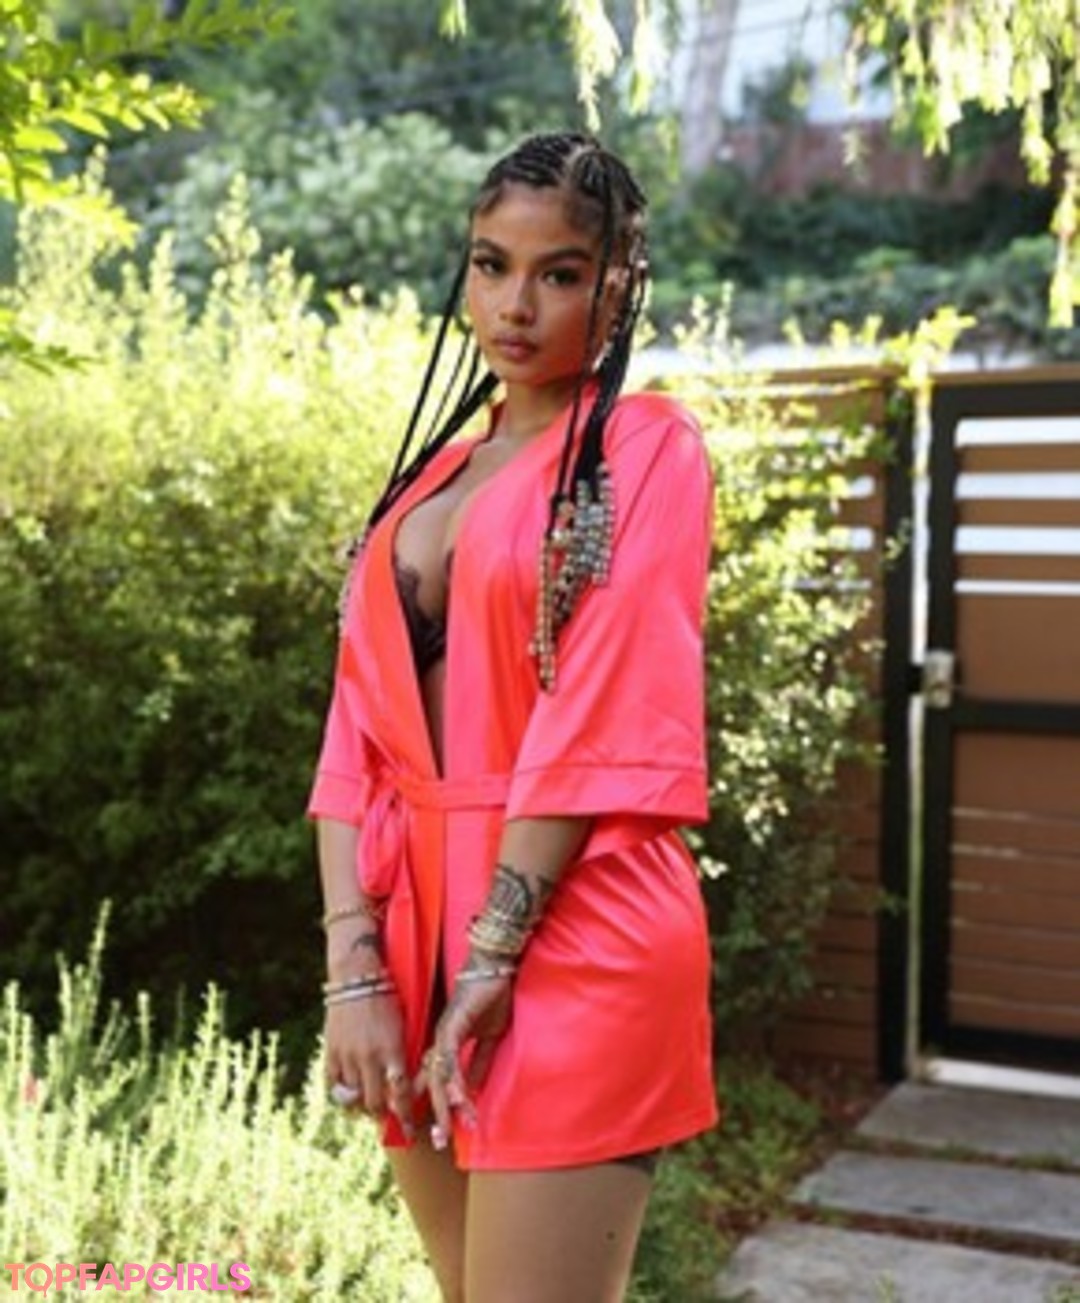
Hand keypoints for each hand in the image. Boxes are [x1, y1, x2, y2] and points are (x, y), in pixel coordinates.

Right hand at [324, 993, 413, 1138]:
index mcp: (392, 1049)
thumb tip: (409, 1083)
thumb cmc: (388, 997)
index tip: (410, 1132)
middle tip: (390, 1123)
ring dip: (362, 1108)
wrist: (356, 977)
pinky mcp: (330, 1051)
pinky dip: (341, 1095)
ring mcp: (347, 1055)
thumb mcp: (404, 1024)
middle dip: (384, 1118)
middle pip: (375, 1103)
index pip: (400, 1094)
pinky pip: (332, 1084)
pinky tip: (348, 1097)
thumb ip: (404, 1054)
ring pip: (353, 1098)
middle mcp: (368, 1056)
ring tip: (369, 1109)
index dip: (406, 1117)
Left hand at [416, 963, 514, 1148]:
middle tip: (442, 1142)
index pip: (437, 1080)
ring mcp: (444, 1033)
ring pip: (439, 1075)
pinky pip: (451, 1057)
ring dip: (446, 1103)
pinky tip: (459, 1097)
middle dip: (437, 1114)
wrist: (495, 967)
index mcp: (447, 1044)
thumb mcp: (490, 1037)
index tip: (441, 1132)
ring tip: (451, 1128)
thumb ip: (479, 1062)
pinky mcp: (453, 1024)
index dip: (437, 1105)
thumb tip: (472, 1089)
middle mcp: (440, 1041)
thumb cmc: (492, 997)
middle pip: (433, 1084)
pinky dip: (454, 1078)